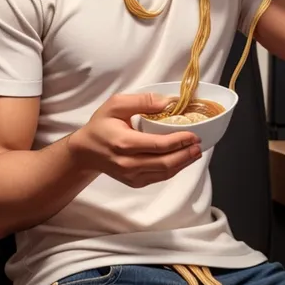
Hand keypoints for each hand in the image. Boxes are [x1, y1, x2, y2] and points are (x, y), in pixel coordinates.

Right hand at [70, 93, 201, 187]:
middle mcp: (128, 163)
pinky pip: (158, 178)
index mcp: (124, 143)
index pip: (158, 146)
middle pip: (165, 163)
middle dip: (186, 155)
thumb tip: (168, 102)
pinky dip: (173, 170)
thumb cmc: (101, 125)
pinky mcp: (134, 182)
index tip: (193, 135)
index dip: (179, 141)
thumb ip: (143, 101)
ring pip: (164, 173)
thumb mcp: (116, 104)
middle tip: (198, 145)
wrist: (86, 151)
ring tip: (195, 153)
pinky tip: (181, 160)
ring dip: (183, 163)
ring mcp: (131, 176)